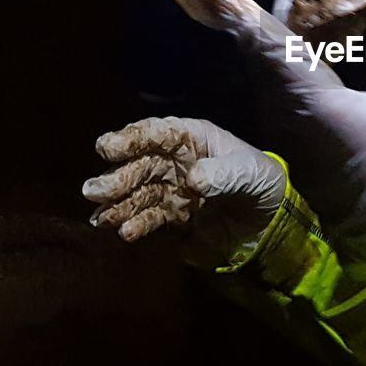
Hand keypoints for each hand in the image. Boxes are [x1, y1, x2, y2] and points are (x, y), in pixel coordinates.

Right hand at [82, 117, 285, 264]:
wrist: (271, 224)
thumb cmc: (262, 184)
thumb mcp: (250, 173)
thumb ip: (223, 174)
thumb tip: (192, 180)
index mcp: (193, 139)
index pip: (157, 133)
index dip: (131, 139)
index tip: (106, 148)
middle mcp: (176, 161)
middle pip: (140, 165)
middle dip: (117, 177)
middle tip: (95, 191)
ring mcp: (171, 190)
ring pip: (138, 192)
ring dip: (119, 204)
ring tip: (103, 217)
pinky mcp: (172, 218)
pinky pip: (149, 218)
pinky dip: (136, 224)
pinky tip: (127, 232)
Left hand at [154, 0, 365, 278]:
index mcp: (308, 100)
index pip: (259, 36)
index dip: (219, 0)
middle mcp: (285, 104)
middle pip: (272, 27)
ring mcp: (289, 114)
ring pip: (283, 42)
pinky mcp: (301, 122)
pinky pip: (300, 64)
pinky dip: (322, 29)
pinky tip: (348, 5)